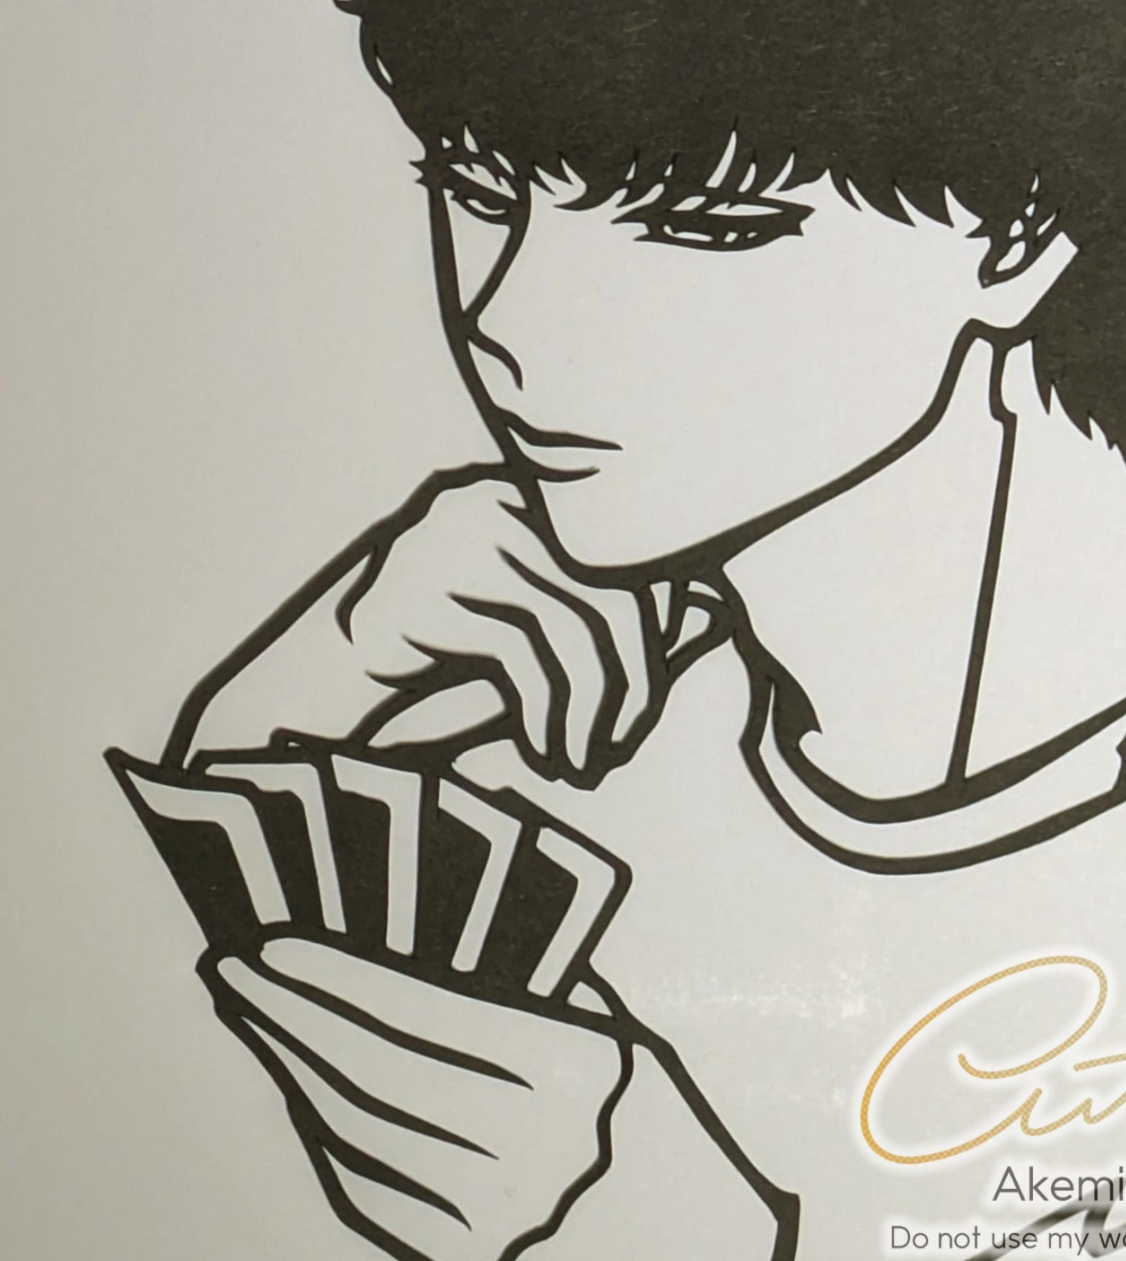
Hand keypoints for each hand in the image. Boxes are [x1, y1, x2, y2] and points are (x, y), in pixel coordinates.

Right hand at [181, 468, 683, 781]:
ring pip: (585, 623)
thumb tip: (700, 620)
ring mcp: (457, 538)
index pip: (629, 551)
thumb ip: (590, 623)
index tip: (640, 711)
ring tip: (576, 764)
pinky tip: (542, 755)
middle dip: (633, 684)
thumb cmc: (416, 685)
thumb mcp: (521, 644)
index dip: (658, 634)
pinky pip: (531, 654)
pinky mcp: (426, 588)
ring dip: (595, 712)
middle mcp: (493, 499)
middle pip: (618, 585)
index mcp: (520, 496)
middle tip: (611, 753)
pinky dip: (552, 717)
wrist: (290, 714)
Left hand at [212, 937, 628, 1260]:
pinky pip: (366, 1186)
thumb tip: (407, 929)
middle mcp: (527, 1145)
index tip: (279, 942)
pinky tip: (299, 1083)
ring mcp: (489, 1213)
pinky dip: (323, 1129)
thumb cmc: (649, 1115)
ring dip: (293, 1067)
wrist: (695, 1250)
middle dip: (294, 1013)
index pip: (426, 1013)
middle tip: (238, 969)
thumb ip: (521, 985)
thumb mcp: (608, 1031)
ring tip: (255, 1014)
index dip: (341, 977)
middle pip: (373, 1070)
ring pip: (356, 1130)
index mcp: (571, 1068)